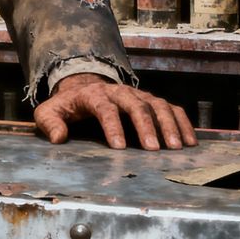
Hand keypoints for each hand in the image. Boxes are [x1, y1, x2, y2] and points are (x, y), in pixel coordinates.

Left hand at [33, 72, 195, 150]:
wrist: (83, 88)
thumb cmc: (67, 106)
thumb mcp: (49, 112)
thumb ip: (49, 123)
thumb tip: (57, 138)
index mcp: (93, 94)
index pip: (104, 108)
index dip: (112, 126)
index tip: (119, 148)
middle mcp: (119, 91)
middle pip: (135, 104)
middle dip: (146, 126)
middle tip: (153, 150)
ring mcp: (137, 95)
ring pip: (157, 105)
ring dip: (168, 125)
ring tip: (176, 147)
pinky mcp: (150, 101)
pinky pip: (171, 108)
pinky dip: (182, 122)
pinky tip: (190, 140)